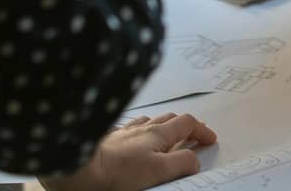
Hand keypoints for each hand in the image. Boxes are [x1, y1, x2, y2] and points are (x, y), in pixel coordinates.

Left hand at [39, 112, 215, 190]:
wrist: (80, 169)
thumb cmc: (120, 172)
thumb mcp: (158, 171)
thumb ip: (182, 163)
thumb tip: (195, 159)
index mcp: (159, 133)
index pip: (188, 123)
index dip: (202, 130)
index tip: (210, 139)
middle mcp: (143, 127)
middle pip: (170, 118)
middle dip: (184, 126)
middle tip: (192, 137)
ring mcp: (125, 131)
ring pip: (150, 121)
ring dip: (163, 126)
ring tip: (166, 135)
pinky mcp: (108, 138)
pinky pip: (130, 128)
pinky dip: (140, 130)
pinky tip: (135, 136)